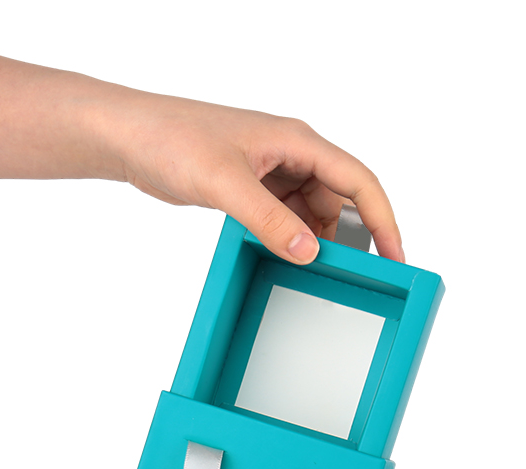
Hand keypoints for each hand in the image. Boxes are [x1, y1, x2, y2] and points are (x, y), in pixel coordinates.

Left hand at [93, 90, 404, 263]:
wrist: (130, 137)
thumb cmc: (172, 138)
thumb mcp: (225, 183)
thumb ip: (268, 219)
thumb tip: (308, 251)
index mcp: (296, 140)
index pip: (358, 181)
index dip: (383, 220)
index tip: (396, 256)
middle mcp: (291, 154)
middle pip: (338, 200)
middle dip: (346, 237)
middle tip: (348, 275)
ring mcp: (271, 173)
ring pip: (312, 212)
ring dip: (313, 240)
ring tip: (312, 271)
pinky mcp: (253, 189)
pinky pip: (285, 217)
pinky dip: (289, 238)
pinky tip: (284, 257)